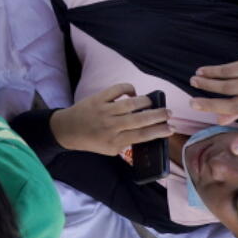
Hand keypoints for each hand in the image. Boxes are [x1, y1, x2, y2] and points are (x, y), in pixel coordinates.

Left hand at [50, 84, 171, 157]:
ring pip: (131, 104)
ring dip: (146, 102)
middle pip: (140, 120)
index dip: (158, 131)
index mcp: (115, 142)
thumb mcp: (110, 149)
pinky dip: (129, 89)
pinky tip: (134, 94)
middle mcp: (110, 127)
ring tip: (154, 103)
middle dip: (158, 116)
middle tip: (169, 113)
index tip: (171, 128)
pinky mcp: (98, 99)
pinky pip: (118, 90)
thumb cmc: (93, 140)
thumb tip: (150, 131)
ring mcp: (104, 112)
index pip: (141, 136)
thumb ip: (127, 142)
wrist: (67, 130)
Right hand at [189, 33, 237, 155]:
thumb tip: (220, 121)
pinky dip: (212, 72)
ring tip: (194, 81)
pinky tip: (202, 72)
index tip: (235, 151)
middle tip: (192, 104)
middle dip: (211, 105)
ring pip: (229, 86)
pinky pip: (228, 70)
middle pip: (236, 105)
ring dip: (208, 84)